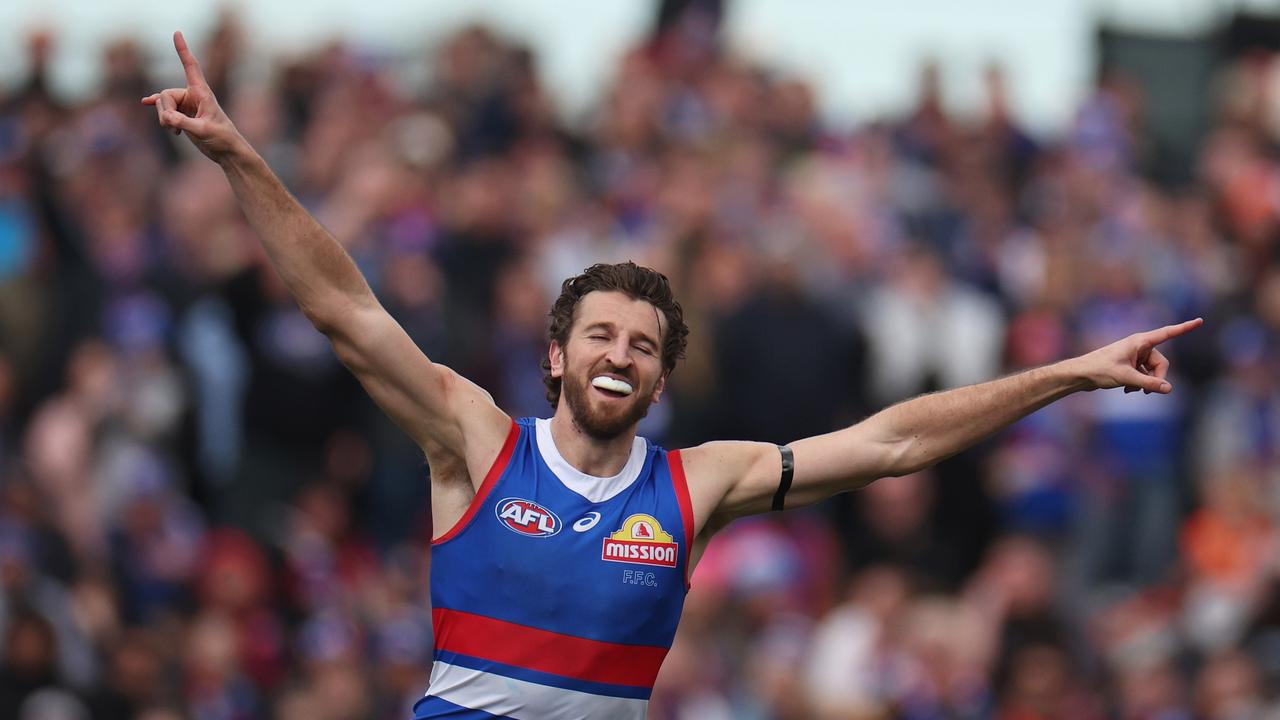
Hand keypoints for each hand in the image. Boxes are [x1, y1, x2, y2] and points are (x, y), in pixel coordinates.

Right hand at [141, 31, 245, 162]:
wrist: (227, 153)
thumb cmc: (222, 139)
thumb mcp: (203, 131)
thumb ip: (182, 123)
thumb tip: (166, 118)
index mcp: (202, 93)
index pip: (190, 66)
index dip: (183, 50)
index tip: (177, 33)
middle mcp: (193, 96)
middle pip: (166, 94)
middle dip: (164, 110)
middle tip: (172, 125)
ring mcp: (187, 105)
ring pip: (163, 104)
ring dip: (164, 118)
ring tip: (174, 131)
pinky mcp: (184, 115)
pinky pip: (165, 109)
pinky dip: (159, 111)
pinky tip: (146, 104)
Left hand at [1072, 318, 1202, 393]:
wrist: (1080, 374)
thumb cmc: (1100, 370)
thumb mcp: (1126, 378)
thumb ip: (1148, 384)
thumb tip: (1169, 388)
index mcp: (1139, 341)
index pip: (1167, 333)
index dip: (1185, 328)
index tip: (1200, 321)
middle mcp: (1139, 346)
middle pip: (1161, 363)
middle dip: (1157, 377)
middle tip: (1146, 390)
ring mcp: (1135, 355)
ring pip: (1153, 371)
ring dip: (1146, 382)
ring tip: (1131, 390)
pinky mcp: (1130, 364)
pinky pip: (1144, 375)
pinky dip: (1139, 383)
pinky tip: (1127, 390)